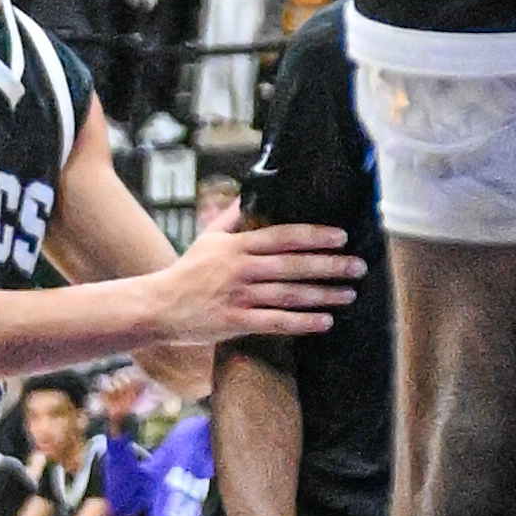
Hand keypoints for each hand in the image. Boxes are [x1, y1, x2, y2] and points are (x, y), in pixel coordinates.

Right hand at [151, 224, 359, 351]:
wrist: (158, 306)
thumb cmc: (187, 270)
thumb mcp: (209, 237)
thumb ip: (234, 215)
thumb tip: (252, 192)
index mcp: (237, 246)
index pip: (283, 236)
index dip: (314, 236)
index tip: (341, 236)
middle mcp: (241, 269)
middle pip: (292, 265)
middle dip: (329, 265)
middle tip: (357, 266)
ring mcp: (238, 297)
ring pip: (288, 295)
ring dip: (322, 295)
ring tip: (349, 294)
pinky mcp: (235, 323)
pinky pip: (275, 322)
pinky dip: (301, 323)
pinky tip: (324, 321)